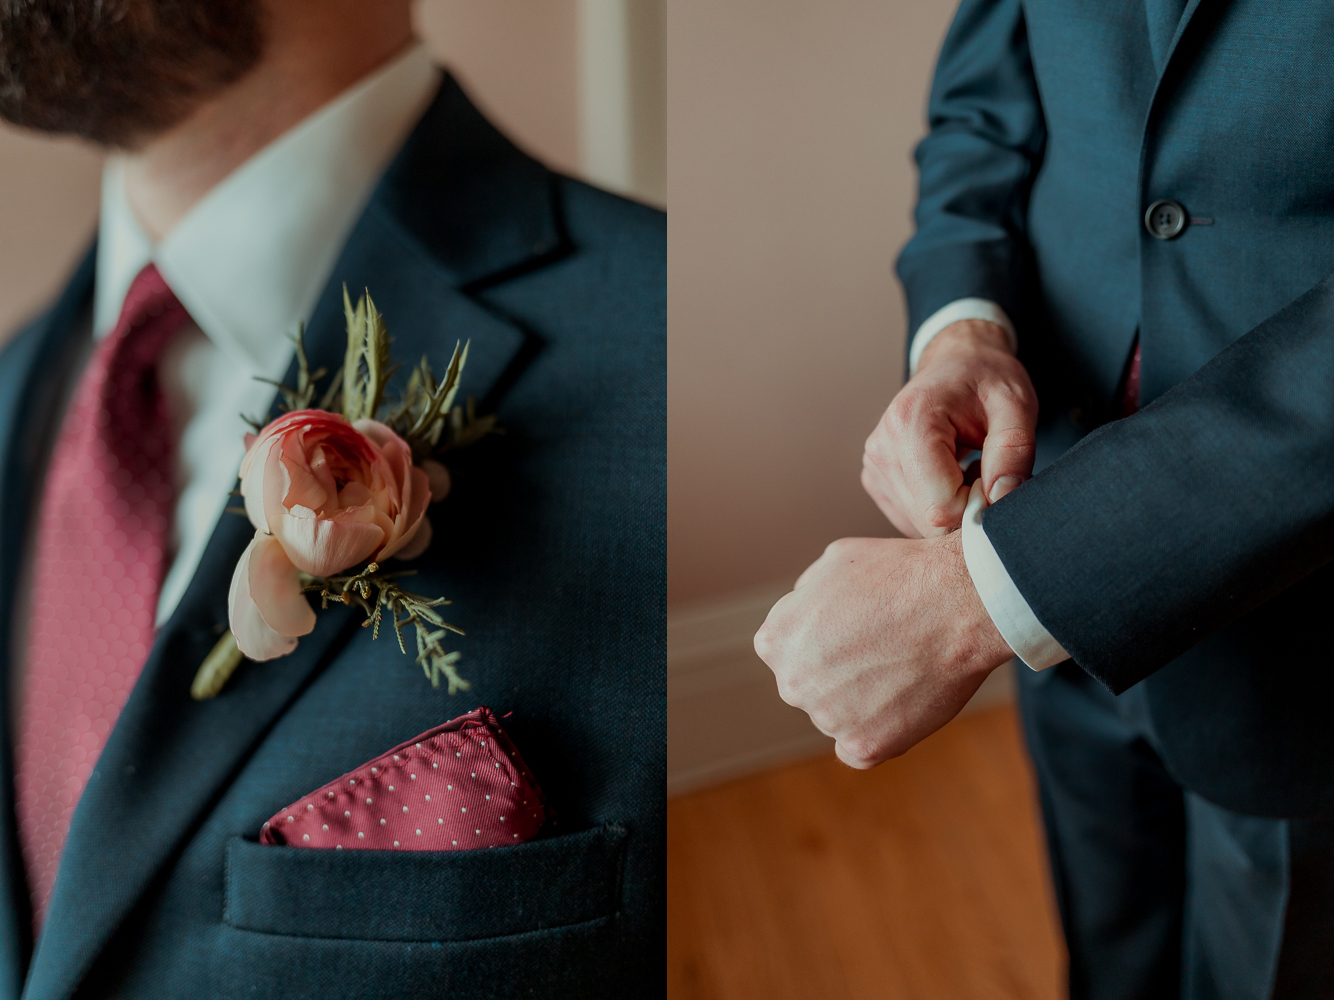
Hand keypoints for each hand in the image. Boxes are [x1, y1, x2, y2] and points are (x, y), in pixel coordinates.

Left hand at [753, 529, 1012, 768]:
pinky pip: (859, 750)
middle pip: (809, 685)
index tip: (855, 631)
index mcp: (775, 640)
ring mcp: (827, 718)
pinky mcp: (865, 746)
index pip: (788, 650)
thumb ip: (805, 597)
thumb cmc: (901, 573)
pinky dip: (877, 734)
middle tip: (882, 650)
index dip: (823, 639)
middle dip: (836, 671)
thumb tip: (801, 616)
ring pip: (836, 717)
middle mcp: (791, 682)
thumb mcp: (834, 562)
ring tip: (902, 669)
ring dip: (861, 702)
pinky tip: (899, 705)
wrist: (959, 602)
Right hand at [863, 319, 1037, 536]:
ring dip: (954, 510)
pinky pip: (913, 519)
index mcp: (910, 423)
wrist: (957, 363)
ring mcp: (874, 467)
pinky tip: (951, 477)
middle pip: (929, 520)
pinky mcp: (875, 481)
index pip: (942, 506)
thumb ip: (1013, 451)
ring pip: (921, 525)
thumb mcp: (1015, 404)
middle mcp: (881, 448)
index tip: (998, 481)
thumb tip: (1001, 500)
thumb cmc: (985, 379)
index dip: (979, 507)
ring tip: (968, 469)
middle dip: (967, 511)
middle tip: (987, 475)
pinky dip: (939, 508)